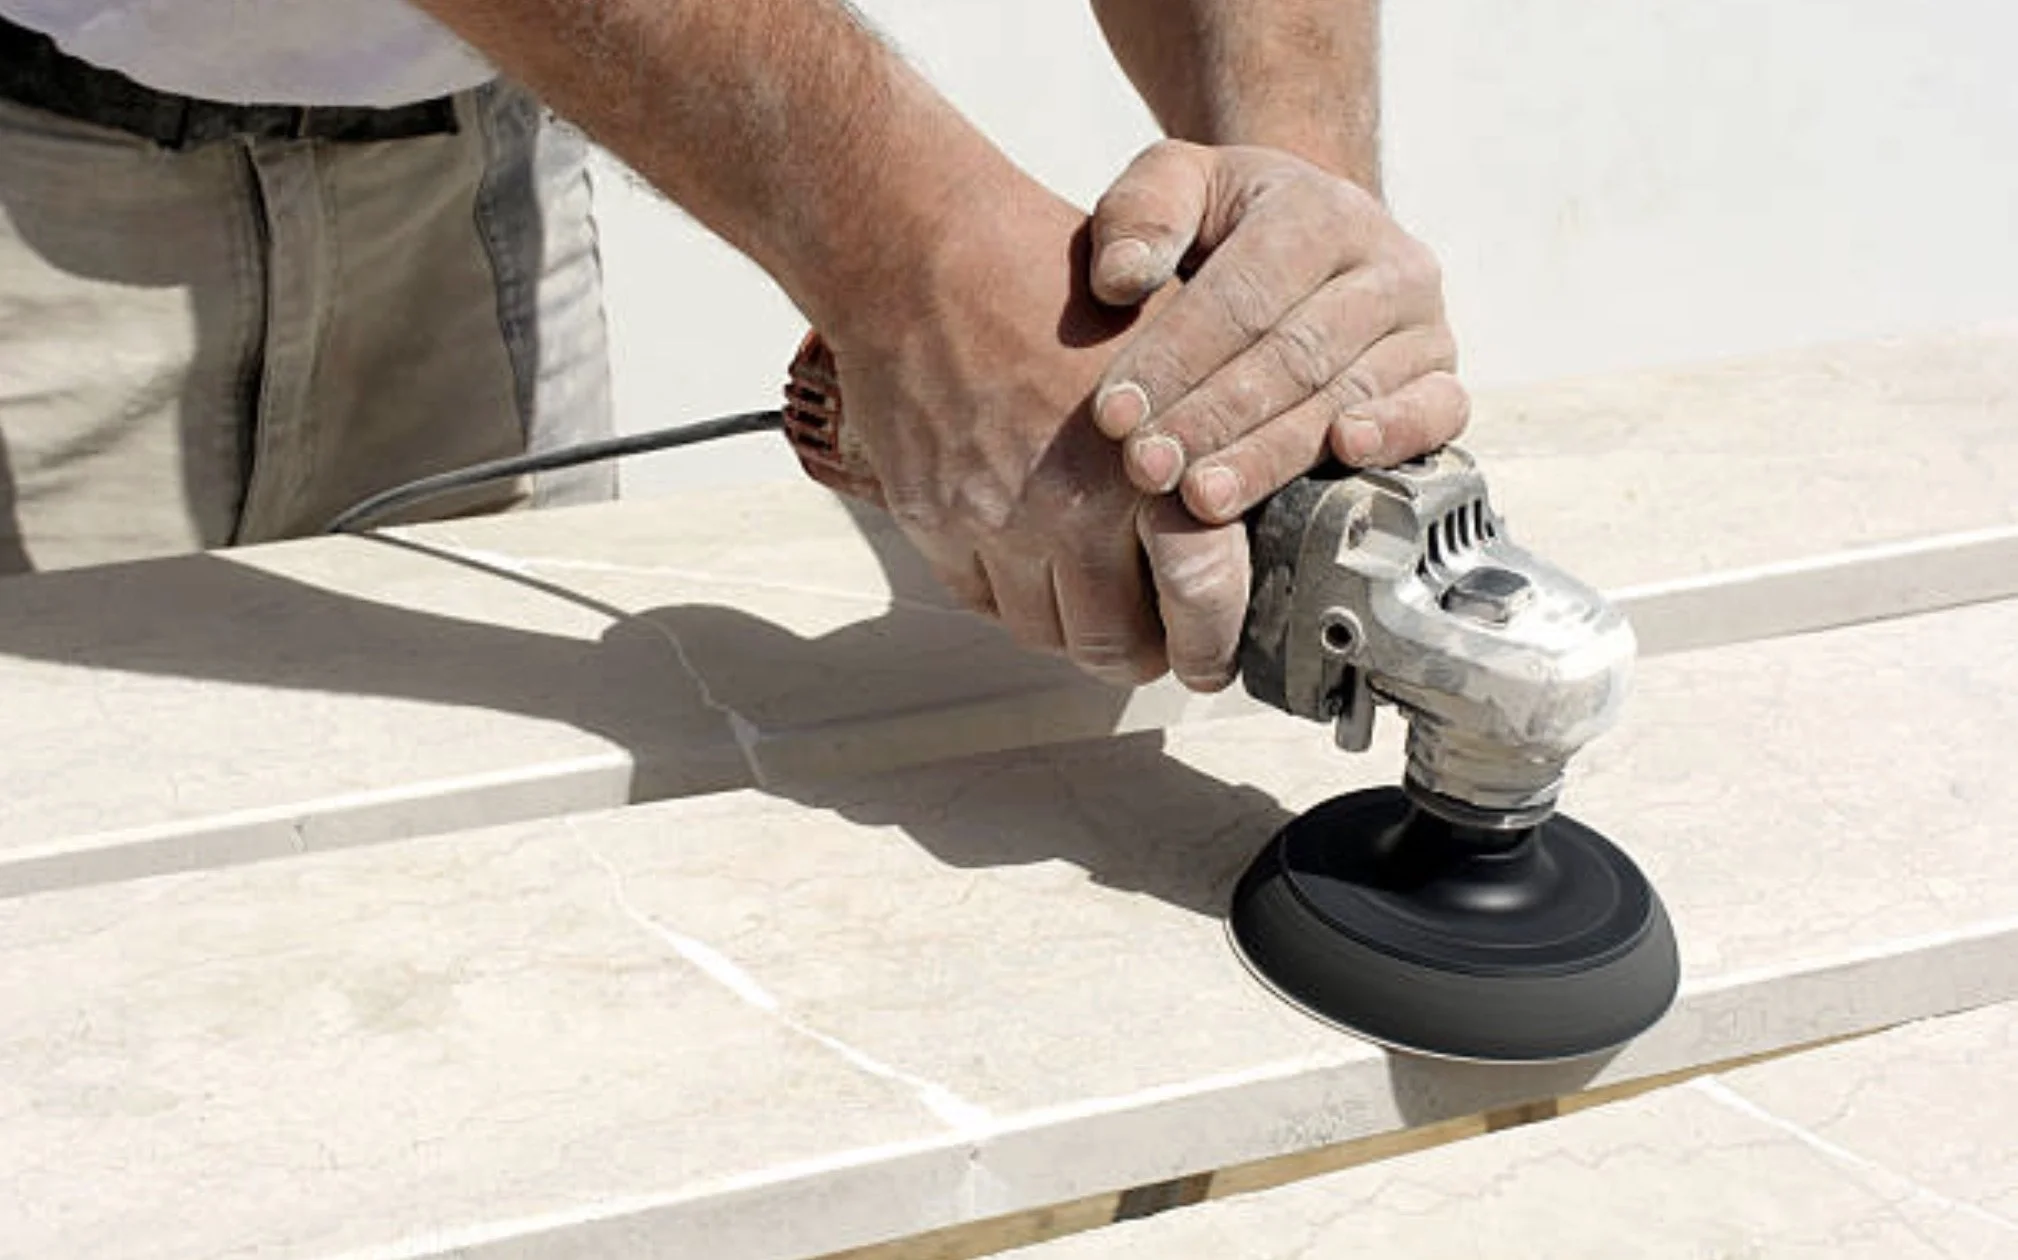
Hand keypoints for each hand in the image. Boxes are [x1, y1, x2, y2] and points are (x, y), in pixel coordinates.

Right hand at [822, 175, 1249, 690]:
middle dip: (1147, 656)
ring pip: (1044, 634)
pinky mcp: (930, 521)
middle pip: (1115, 645)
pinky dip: (1012, 594)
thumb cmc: (1049, 277)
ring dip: (1076, 628)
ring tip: (1098, 596)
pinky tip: (1032, 556)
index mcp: (1142, 462)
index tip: (1219, 656)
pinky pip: (979, 600)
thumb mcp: (1166, 341)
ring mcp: (990, 522)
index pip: (1200, 601)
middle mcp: (1065, 506)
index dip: (1216, 645)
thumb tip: (1257, 511)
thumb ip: (1212, 431)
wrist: (918, 251)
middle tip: (1162, 645)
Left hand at [1087, 141, 1468, 525]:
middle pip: (1293, 354)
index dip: (1175, 358)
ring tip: (1202, 497)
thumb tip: (1121, 276)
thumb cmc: (1227, 225)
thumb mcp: (1176, 185)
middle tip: (1148, 468)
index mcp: (1320, 210)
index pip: (1243, 294)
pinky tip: (1343, 456)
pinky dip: (1394, 437)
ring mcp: (1426, 326)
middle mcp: (1389, 264)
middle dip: (1212, 419)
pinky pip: (1433, 414)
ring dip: (1269, 455)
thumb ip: (1139, 213)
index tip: (1113, 416)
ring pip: (1346, 396)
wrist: (1314, 244)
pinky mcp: (1444, 381)